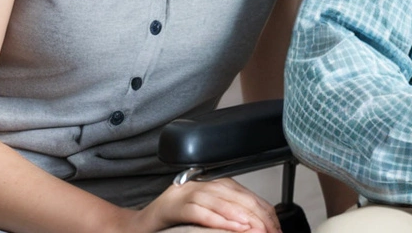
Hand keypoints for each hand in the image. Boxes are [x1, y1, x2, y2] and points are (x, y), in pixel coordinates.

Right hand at [129, 177, 280, 232]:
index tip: (275, 229)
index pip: (244, 194)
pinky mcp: (172, 205)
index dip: (263, 211)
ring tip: (256, 229)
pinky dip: (217, 219)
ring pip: (219, 199)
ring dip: (240, 216)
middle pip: (235, 195)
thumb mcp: (204, 218)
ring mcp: (184, 192)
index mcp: (210, 184)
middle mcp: (199, 183)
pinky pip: (198, 210)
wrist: (135, 228)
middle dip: (257, 214)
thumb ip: (226, 216)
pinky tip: (232, 227)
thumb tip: (254, 226)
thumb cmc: (170, 226)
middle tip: (270, 231)